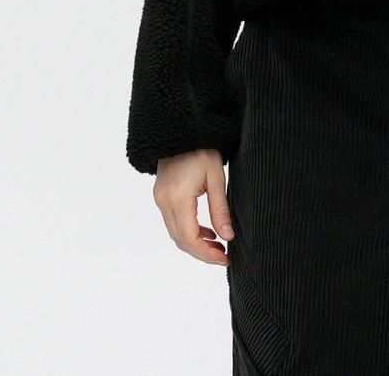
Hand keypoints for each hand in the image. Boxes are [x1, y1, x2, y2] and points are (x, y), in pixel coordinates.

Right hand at [153, 149, 234, 264]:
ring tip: (219, 245)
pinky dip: (189, 231)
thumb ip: (220, 208)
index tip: (225, 258)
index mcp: (178, 198)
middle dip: (202, 253)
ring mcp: (160, 200)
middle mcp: (164, 202)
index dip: (207, 254)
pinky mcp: (161, 196)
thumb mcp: (216, 177)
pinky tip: (207, 231)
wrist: (180, 129)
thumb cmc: (202, 148)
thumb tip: (228, 237)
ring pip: (176, 234)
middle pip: (181, 240)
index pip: (190, 238)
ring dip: (195, 243)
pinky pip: (173, 222)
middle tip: (224, 255)